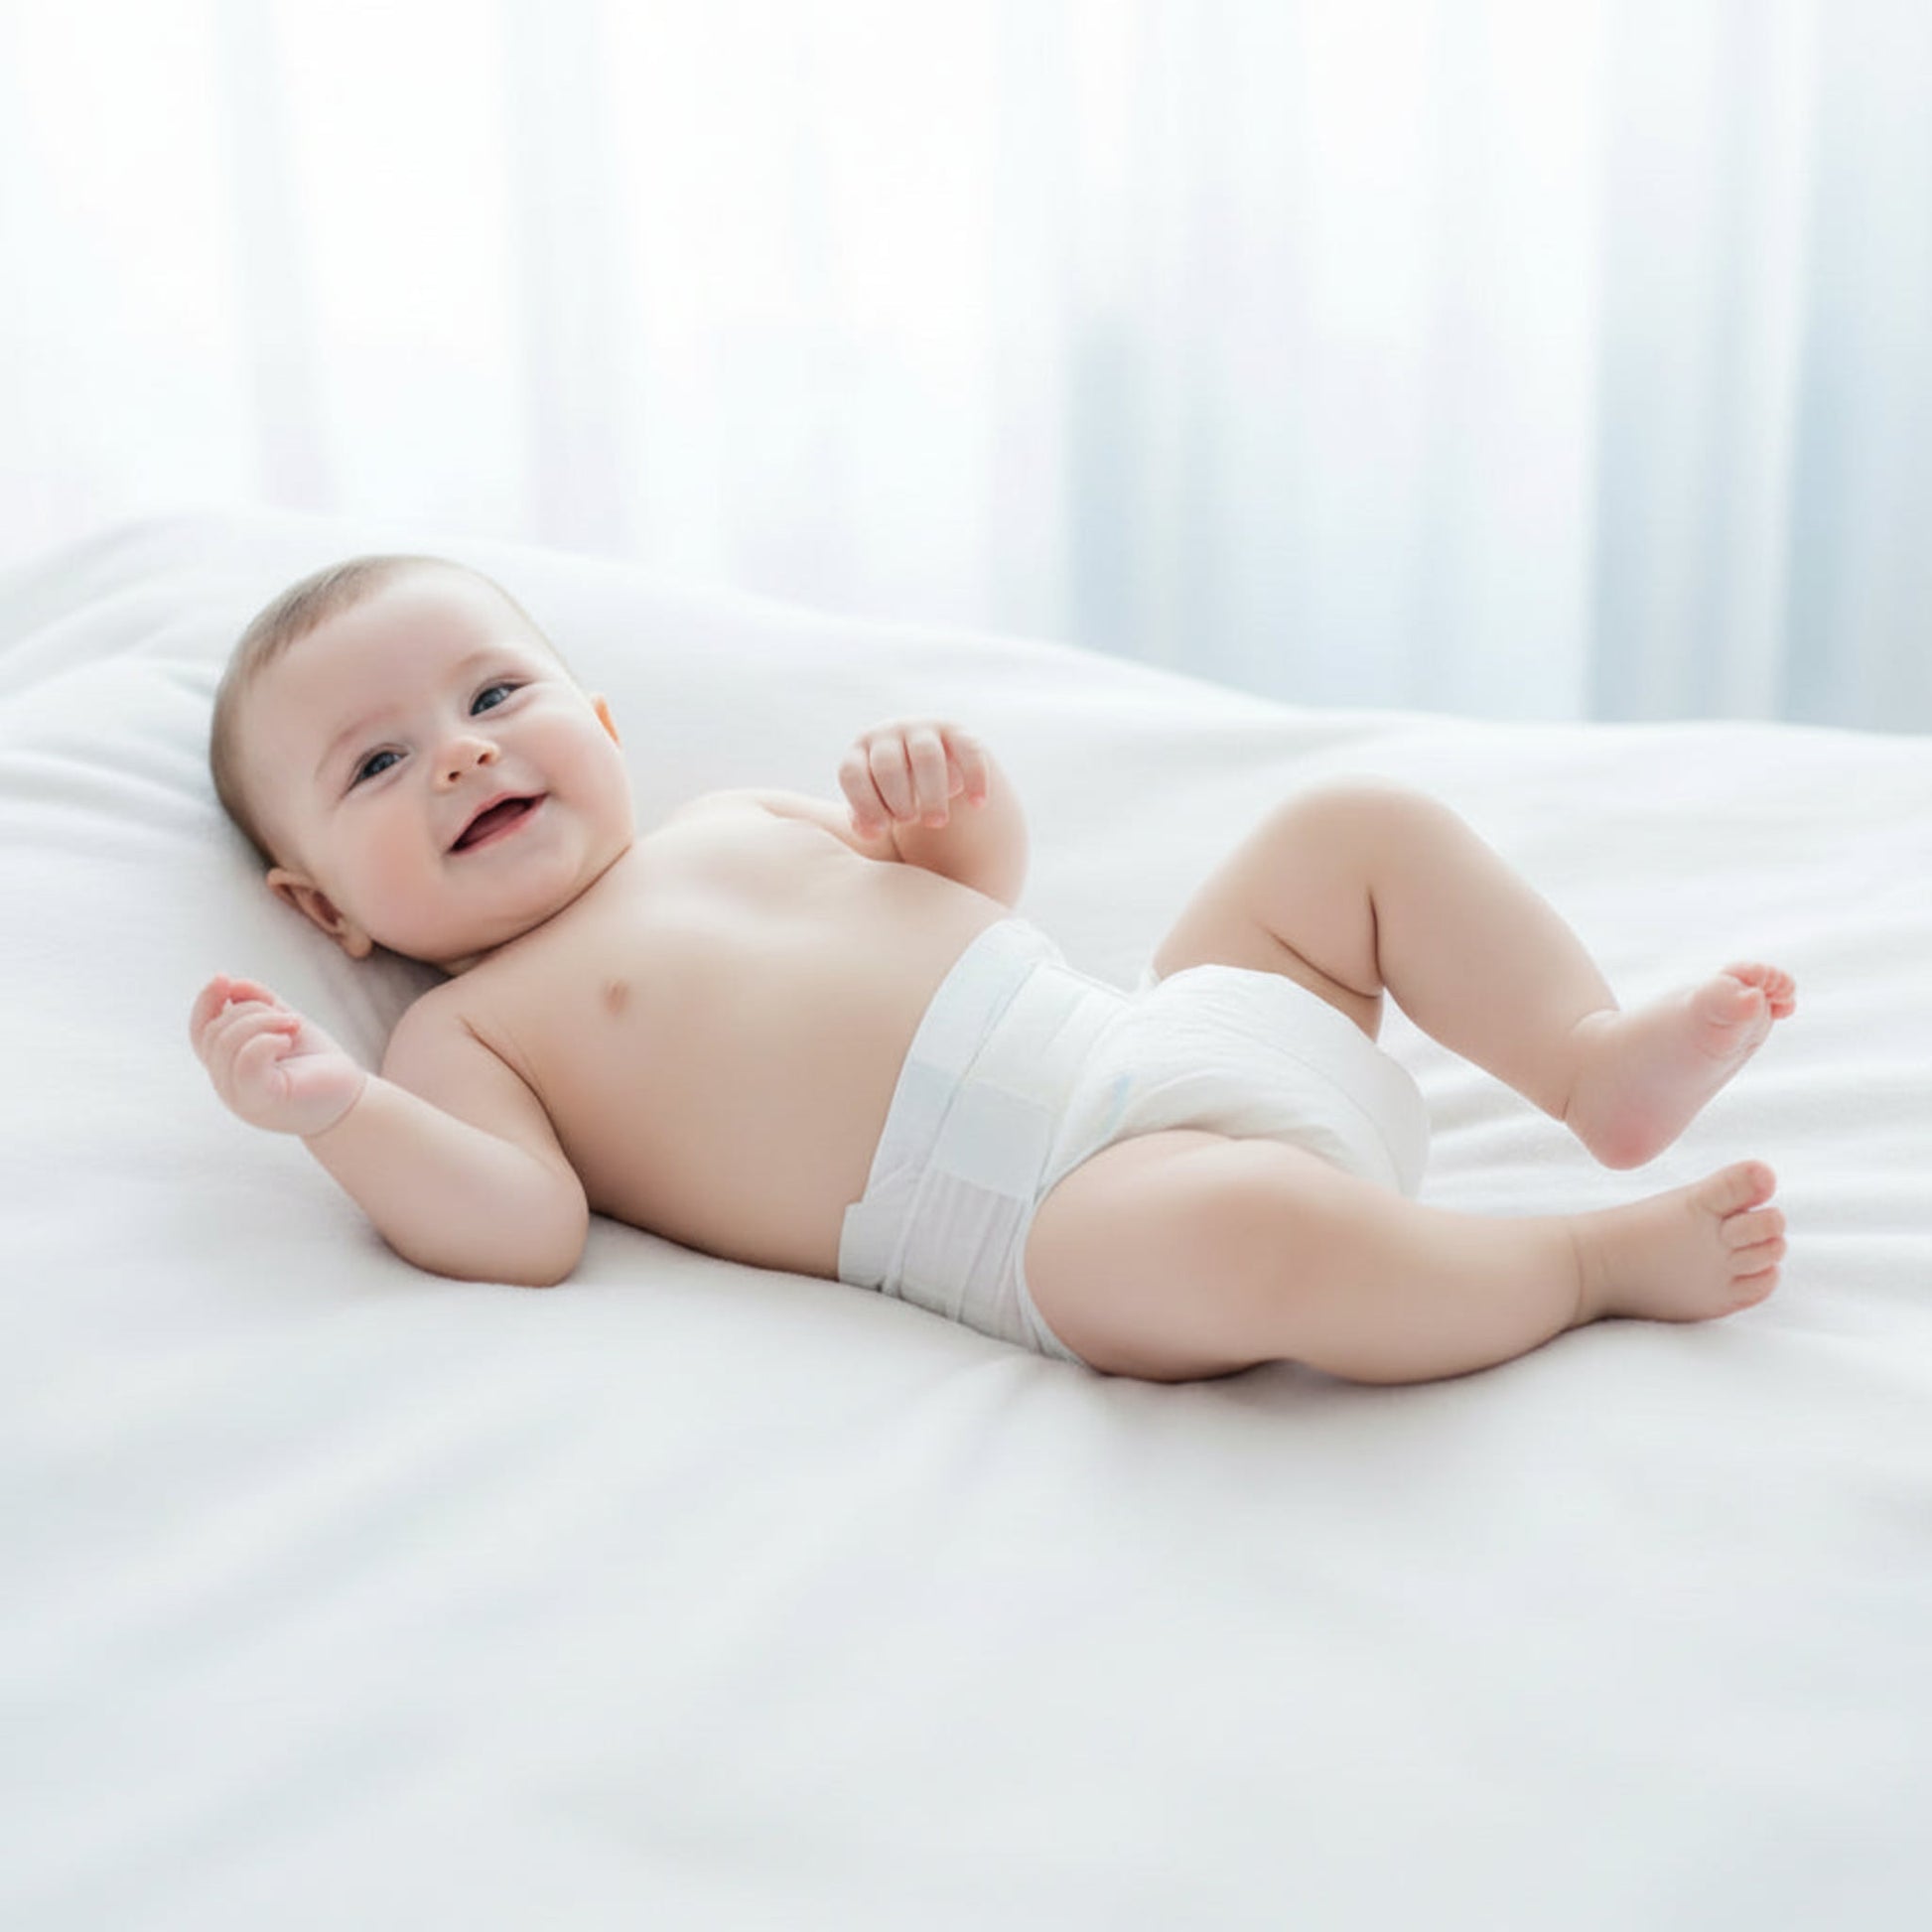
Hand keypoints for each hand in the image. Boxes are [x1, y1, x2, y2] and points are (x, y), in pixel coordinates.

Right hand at [189, 974, 366, 1137]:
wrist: (349, 1099)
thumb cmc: (315, 1062)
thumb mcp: (283, 1023)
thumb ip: (257, 1002)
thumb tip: (231, 983)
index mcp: (228, 1065)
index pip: (200, 1031)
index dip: (205, 1001)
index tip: (223, 977)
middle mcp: (226, 1084)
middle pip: (214, 1033)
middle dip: (250, 1011)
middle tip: (290, 1018)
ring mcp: (240, 1096)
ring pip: (226, 1044)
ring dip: (262, 1021)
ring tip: (294, 1026)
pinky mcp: (262, 1101)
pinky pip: (246, 1064)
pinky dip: (265, 1042)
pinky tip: (286, 1040)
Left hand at [838, 720, 989, 838]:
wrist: (923, 762)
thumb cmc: (890, 795)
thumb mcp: (874, 806)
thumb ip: (866, 821)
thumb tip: (869, 830)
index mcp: (860, 752)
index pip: (853, 773)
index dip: (864, 803)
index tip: (881, 831)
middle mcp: (888, 734)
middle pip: (888, 764)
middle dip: (898, 798)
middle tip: (910, 822)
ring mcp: (922, 729)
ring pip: (926, 755)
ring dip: (931, 792)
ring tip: (936, 822)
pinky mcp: (955, 731)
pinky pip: (968, 749)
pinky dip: (974, 777)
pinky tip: (977, 804)